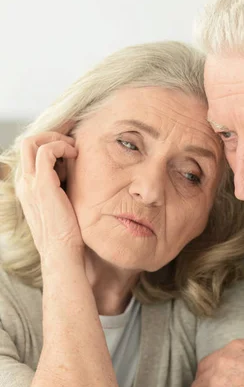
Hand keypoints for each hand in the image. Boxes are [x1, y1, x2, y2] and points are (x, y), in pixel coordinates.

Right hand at [15, 132, 83, 268]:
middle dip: (51, 134)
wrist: (62, 253)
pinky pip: (46, 150)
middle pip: (27, 142)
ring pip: (32, 142)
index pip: (30, 153)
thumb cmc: (67, 234)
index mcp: (28, 187)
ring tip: (74, 149)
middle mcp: (25, 183)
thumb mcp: (62, 204)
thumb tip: (76, 172)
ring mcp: (31, 183)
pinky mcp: (42, 185)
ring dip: (56, 138)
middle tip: (73, 140)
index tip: (71, 146)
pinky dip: (61, 146)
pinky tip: (75, 156)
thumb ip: (62, 187)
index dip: (49, 143)